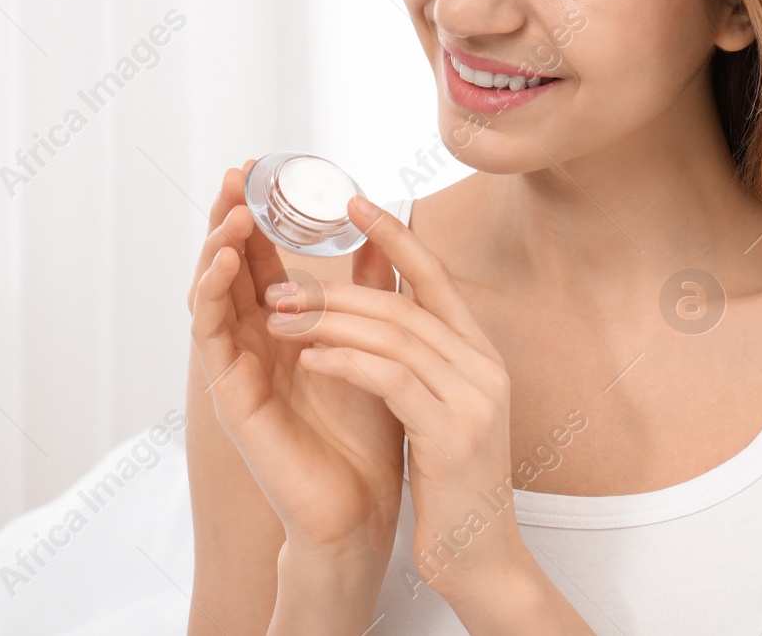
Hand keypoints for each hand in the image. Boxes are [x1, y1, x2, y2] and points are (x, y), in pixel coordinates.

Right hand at [188, 160, 405, 569]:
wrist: (363, 505)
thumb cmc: (368, 430)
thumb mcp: (376, 342)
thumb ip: (372, 288)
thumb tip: (383, 227)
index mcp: (286, 325)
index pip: (263, 256)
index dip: (259, 212)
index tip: (260, 165)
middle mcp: (255, 340)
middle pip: (229, 265)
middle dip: (229, 216)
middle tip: (236, 171)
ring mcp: (237, 366)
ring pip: (211, 293)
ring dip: (216, 248)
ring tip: (233, 211)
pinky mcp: (229, 396)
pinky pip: (209, 338)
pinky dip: (210, 295)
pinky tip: (222, 264)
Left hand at [261, 194, 528, 605]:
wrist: (481, 557)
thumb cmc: (451, 483)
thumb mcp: (438, 407)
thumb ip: (419, 358)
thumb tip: (382, 311)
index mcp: (479, 354)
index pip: (435, 277)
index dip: (395, 236)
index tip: (352, 202)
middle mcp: (482, 366)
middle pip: (403, 303)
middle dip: (337, 287)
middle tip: (282, 283)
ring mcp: (472, 398)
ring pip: (392, 334)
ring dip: (329, 321)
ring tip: (279, 318)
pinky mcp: (450, 433)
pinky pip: (390, 378)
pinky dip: (346, 361)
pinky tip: (308, 358)